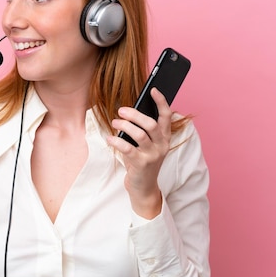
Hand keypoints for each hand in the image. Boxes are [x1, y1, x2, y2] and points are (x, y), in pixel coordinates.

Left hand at [107, 88, 171, 218]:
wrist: (144, 187)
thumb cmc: (142, 161)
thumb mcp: (146, 145)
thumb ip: (142, 130)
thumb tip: (128, 112)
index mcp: (165, 137)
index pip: (166, 116)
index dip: (161, 101)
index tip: (153, 89)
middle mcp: (162, 145)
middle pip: (150, 123)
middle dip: (135, 114)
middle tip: (121, 110)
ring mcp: (153, 155)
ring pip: (139, 134)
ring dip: (124, 126)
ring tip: (114, 123)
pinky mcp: (141, 164)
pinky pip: (127, 148)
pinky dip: (116, 141)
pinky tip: (109, 138)